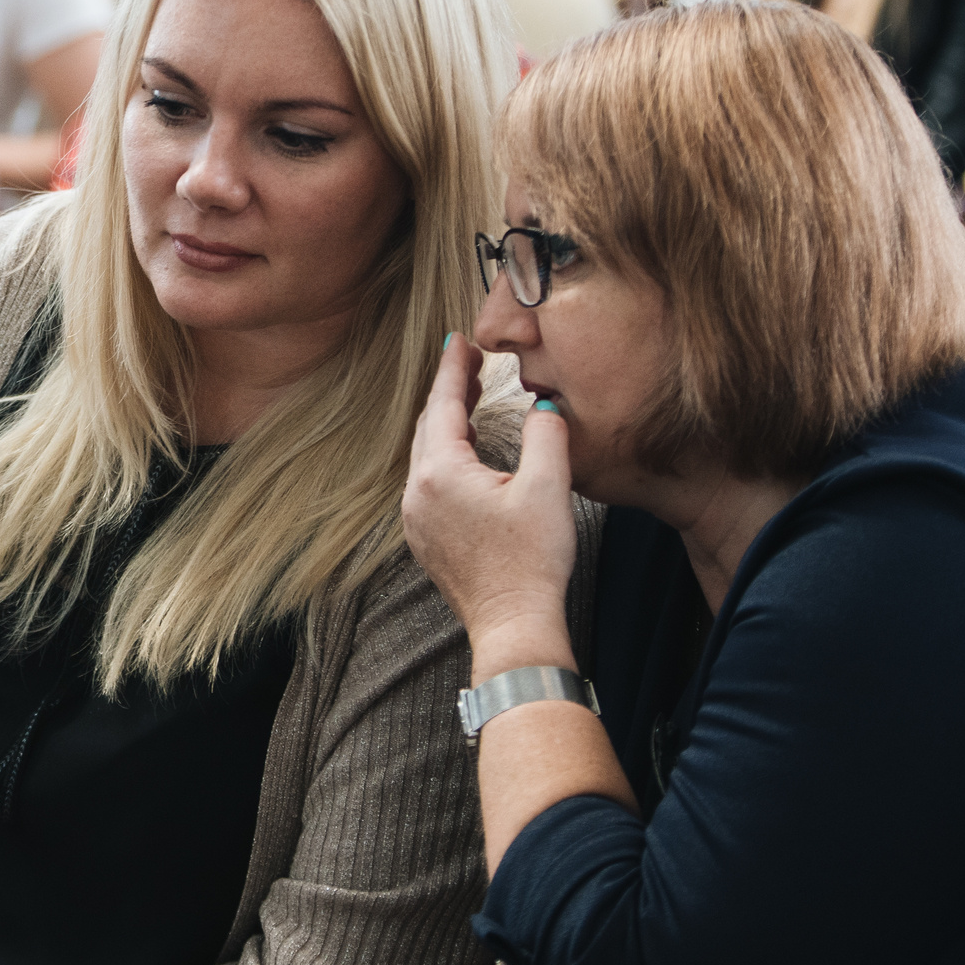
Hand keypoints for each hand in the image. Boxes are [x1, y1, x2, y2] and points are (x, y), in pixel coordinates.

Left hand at [402, 336, 577, 644]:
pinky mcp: (425, 538)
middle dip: (449, 391)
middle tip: (470, 363)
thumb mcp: (548, 487)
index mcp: (441, 471)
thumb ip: (545, 433)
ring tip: (470, 400)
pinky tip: (466, 455)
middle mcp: (417, 492)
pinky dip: (445, 457)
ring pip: (427, 454)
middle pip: (429, 426)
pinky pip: (429, 481)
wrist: (514, 625)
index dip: (454, 368)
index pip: (444, 403)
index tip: (460, 340)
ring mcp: (416, 518)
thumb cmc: (532, 560)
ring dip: (447, 424)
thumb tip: (543, 406)